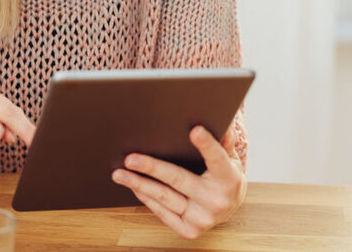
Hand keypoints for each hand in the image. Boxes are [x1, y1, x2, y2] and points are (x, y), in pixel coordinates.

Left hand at [111, 125, 246, 239]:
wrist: (229, 209)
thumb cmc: (225, 177)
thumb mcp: (230, 158)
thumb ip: (224, 142)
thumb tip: (222, 121)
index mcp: (229, 179)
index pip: (217, 158)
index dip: (206, 144)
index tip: (194, 130)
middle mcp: (215, 201)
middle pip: (178, 179)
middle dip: (152, 168)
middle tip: (130, 159)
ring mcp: (201, 218)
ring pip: (164, 197)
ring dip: (139, 184)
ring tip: (120, 174)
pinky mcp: (189, 230)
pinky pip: (162, 212)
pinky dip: (146, 198)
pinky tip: (134, 186)